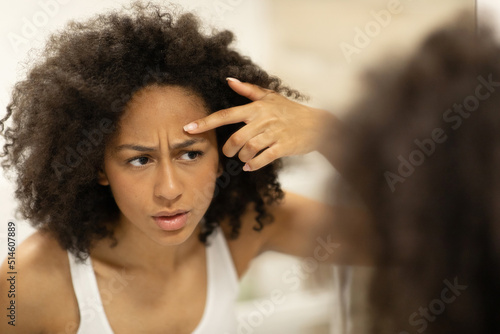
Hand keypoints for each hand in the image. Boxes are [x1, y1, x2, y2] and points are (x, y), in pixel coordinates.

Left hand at [183, 78, 333, 170]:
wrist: (318, 124)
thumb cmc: (290, 110)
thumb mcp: (270, 96)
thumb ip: (248, 89)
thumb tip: (228, 80)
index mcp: (256, 108)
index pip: (226, 114)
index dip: (206, 122)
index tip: (188, 128)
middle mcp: (263, 119)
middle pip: (236, 138)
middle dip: (227, 149)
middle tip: (228, 152)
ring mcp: (274, 133)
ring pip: (248, 149)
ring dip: (241, 157)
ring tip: (242, 158)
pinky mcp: (283, 146)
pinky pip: (263, 158)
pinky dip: (253, 164)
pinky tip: (249, 166)